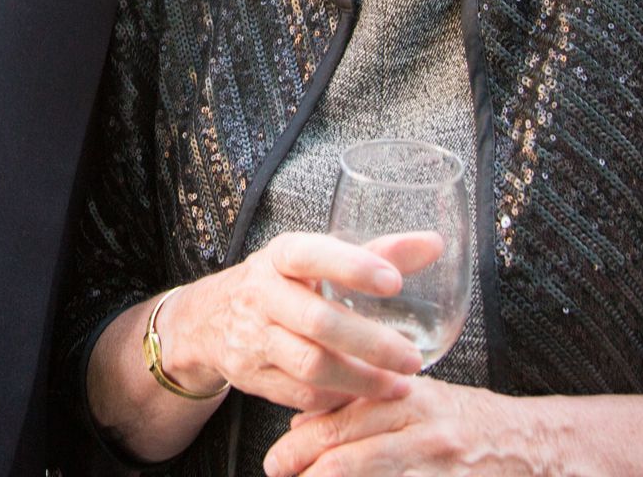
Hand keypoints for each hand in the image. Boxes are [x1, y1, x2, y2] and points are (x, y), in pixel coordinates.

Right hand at [163, 232, 432, 412]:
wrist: (210, 319)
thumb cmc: (282, 283)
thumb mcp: (316, 260)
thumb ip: (375, 253)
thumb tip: (433, 245)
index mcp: (280, 256)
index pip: (312, 254)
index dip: (352, 267)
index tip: (394, 282)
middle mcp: (261, 294)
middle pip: (317, 321)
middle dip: (370, 344)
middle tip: (411, 358)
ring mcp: (252, 338)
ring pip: (310, 365)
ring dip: (360, 380)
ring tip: (398, 385)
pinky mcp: (251, 377)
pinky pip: (300, 395)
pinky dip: (336, 398)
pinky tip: (364, 395)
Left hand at [264, 378, 531, 476]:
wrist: (530, 444)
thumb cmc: (466, 421)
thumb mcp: (416, 401)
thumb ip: (364, 411)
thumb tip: (304, 424)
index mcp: (408, 396)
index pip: (344, 415)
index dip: (302, 439)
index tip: (276, 457)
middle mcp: (422, 425)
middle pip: (349, 446)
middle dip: (304, 463)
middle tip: (275, 470)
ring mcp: (437, 459)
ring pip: (370, 469)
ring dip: (329, 476)